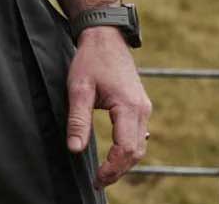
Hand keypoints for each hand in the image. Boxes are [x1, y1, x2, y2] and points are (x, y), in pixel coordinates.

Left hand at [66, 26, 151, 187]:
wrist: (105, 36)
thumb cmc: (90, 60)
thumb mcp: (78, 88)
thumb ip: (77, 119)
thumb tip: (74, 149)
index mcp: (128, 106)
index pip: (125, 149)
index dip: (112, 168)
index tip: (96, 179)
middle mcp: (141, 109)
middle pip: (135, 151)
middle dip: (118, 170)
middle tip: (99, 181)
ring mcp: (143, 107)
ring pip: (139, 145)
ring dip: (124, 161)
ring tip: (105, 173)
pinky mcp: (140, 104)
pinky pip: (138, 134)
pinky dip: (128, 149)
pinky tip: (116, 156)